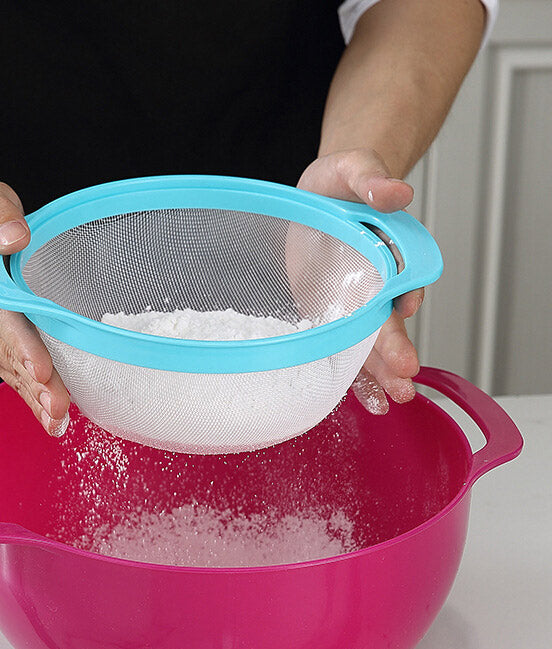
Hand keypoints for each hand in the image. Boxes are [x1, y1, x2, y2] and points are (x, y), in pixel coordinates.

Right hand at [0, 179, 70, 434]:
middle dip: (35, 385)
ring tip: (58, 422)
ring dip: (33, 399)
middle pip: (9, 355)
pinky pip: (8, 376)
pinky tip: (49, 418)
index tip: (41, 368)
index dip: (21, 345)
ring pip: (10, 372)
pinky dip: (27, 399)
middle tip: (59, 408)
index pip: (1, 318)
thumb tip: (14, 235)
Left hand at [297, 148, 423, 412]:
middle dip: (396, 350)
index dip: (403, 294)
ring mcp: (354, 307)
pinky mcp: (331, 318)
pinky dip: (356, 377)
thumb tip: (397, 192)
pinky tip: (368, 401)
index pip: (400, 276)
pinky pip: (345, 350)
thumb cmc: (339, 184)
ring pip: (370, 345)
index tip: (406, 308)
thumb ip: (372, 180)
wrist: (318, 197)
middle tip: (405, 377)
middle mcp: (376, 286)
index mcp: (388, 253)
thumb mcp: (351, 171)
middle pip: (387, 321)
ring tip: (392, 399)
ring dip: (381, 373)